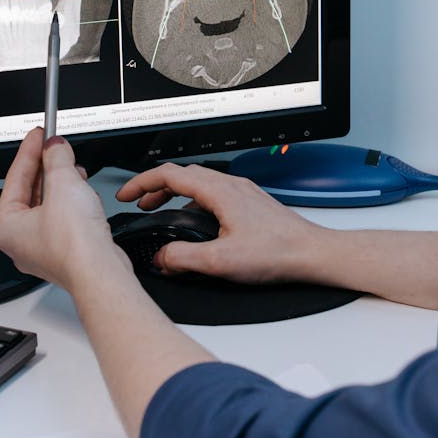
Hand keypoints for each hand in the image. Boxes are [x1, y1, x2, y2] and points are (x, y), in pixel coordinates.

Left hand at [0, 127, 128, 291]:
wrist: (100, 272)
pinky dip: (73, 201)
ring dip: (62, 183)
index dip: (28, 152)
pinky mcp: (66, 250)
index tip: (38, 135)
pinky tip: (84, 191)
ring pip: (49, 204)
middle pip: (31, 191)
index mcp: (7, 228)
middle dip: (47, 167)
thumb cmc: (73, 243)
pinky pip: (65, 217)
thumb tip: (55, 147)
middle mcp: (21, 241)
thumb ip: (57, 159)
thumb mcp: (62, 184)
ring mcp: (44, 247)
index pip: (14, 179)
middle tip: (55, 146)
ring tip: (72, 167)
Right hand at [116, 163, 324, 282]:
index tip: (125, 194)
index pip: (169, 175)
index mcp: (218, 191)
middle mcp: (230, 185)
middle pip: (182, 175)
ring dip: (175, 194)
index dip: (142, 182)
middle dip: (155, 187)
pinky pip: (213, 194)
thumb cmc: (277, 253)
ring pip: (199, 183)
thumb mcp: (221, 262)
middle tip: (140, 203)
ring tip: (162, 211)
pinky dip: (194, 202)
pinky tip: (196, 224)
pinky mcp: (250, 203)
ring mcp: (241, 192)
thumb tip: (161, 257)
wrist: (312, 254)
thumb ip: (183, 258)